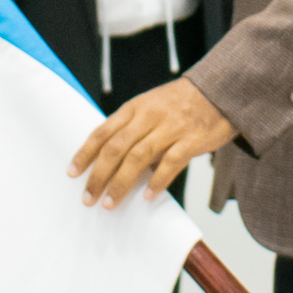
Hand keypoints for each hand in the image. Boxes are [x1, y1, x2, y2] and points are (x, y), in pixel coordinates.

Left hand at [69, 76, 234, 205]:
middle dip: (99, 175)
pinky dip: (158, 181)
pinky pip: (171, 163)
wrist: (220, 89)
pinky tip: (148, 196)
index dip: (85, 153)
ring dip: (121, 183)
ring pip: (138, 157)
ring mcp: (171, 127)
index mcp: (134, 107)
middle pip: (116, 148)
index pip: (103, 132)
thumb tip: (111, 160)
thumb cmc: (181, 102)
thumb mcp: (150, 106)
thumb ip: (131, 129)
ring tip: (110, 203)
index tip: (72, 173)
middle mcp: (149, 116)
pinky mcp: (193, 139)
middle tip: (88, 198)